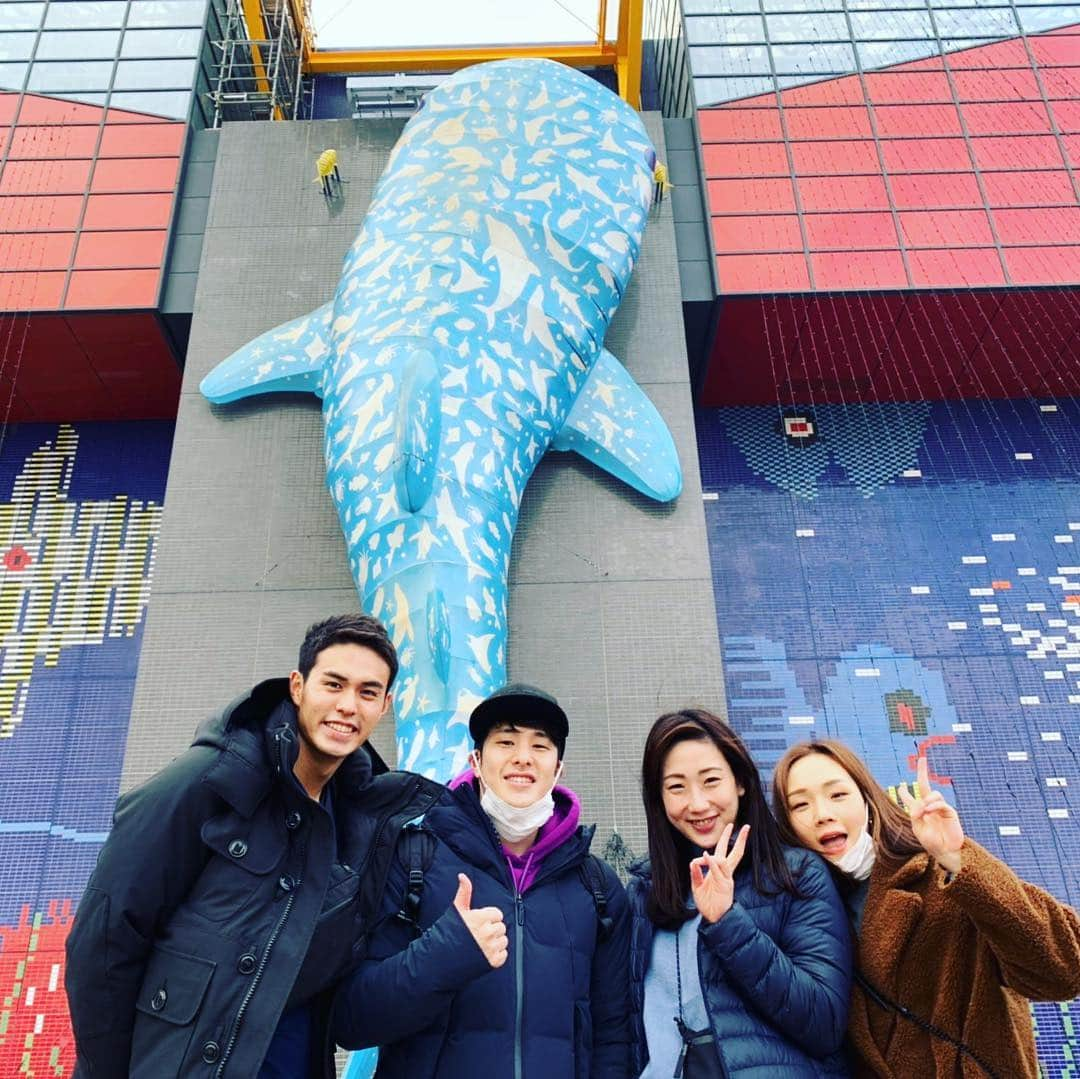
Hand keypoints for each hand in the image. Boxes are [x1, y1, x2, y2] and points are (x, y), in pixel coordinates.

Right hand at [453, 873, 507, 967]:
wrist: (441, 958)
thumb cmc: (449, 932)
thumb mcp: (457, 910)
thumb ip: (464, 892)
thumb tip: (462, 875)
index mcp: (480, 918)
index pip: (497, 914)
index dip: (489, 918)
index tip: (480, 922)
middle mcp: (487, 933)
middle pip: (501, 927)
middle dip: (492, 929)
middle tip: (479, 934)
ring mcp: (490, 948)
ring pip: (504, 940)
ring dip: (496, 942)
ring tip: (482, 944)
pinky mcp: (492, 962)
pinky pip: (503, 955)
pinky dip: (497, 955)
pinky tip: (485, 953)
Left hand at [690, 823, 749, 922]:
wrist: (713, 919)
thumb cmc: (706, 902)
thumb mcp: (697, 886)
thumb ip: (695, 873)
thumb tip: (693, 862)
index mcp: (719, 872)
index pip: (725, 853)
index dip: (724, 843)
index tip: (714, 843)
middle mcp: (725, 873)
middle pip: (735, 853)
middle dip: (740, 840)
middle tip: (746, 826)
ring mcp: (726, 879)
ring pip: (725, 860)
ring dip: (723, 847)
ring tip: (724, 833)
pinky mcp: (725, 886)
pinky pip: (718, 872)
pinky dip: (711, 863)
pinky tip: (706, 856)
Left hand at [898, 755, 963, 874]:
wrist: (945, 851)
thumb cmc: (931, 842)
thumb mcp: (917, 828)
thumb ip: (915, 814)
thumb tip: (920, 802)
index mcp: (918, 811)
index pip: (911, 798)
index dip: (905, 792)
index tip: (901, 785)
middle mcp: (929, 807)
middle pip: (925, 785)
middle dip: (923, 771)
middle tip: (922, 759)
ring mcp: (940, 808)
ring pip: (933, 793)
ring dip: (927, 800)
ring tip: (924, 811)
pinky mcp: (950, 812)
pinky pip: (941, 803)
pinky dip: (933, 805)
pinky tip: (929, 811)